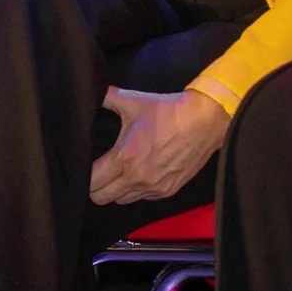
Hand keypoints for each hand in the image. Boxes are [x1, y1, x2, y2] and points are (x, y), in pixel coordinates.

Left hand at [90, 87, 229, 203]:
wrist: (205, 120)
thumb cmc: (169, 111)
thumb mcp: (134, 100)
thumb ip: (108, 97)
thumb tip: (92, 89)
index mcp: (125, 158)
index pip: (92, 182)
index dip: (86, 174)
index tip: (89, 165)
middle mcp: (137, 178)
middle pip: (102, 198)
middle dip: (96, 186)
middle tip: (101, 170)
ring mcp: (154, 187)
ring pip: (121, 201)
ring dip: (116, 190)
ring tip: (119, 172)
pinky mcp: (168, 190)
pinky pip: (142, 199)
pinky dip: (137, 191)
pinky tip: (139, 174)